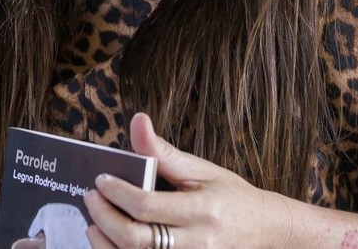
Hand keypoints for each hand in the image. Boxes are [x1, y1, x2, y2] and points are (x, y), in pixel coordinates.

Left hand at [83, 112, 295, 248]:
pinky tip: (111, 244)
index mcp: (202, 210)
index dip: (116, 193)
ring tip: (93, 224)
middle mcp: (197, 243)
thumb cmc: (232, 198)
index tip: (100, 180)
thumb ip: (163, 152)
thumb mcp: (202, 170)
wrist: (266, 232)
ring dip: (105, 245)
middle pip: (136, 241)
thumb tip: (137, 121)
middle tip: (91, 199)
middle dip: (105, 219)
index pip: (147, 206)